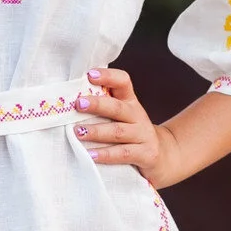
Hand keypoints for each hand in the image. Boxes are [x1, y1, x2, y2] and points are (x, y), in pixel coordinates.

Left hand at [72, 68, 176, 184]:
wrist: (163, 156)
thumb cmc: (131, 133)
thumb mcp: (122, 117)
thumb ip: (103, 107)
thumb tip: (68, 101)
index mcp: (130, 102)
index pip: (123, 82)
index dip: (108, 76)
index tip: (89, 74)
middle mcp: (137, 115)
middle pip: (117, 107)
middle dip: (97, 105)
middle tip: (78, 104)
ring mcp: (143, 135)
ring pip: (118, 131)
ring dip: (97, 131)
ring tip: (78, 132)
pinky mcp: (146, 154)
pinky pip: (123, 154)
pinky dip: (106, 154)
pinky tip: (91, 155)